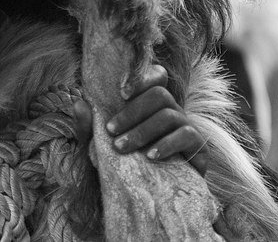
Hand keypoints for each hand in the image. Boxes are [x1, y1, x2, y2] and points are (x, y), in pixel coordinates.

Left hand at [73, 64, 207, 173]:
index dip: (141, 78)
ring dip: (142, 130)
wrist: (151, 199)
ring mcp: (186, 126)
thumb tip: (78, 103)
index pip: (155, 78)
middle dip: (132, 112)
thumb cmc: (124, 166)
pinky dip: (167, 144)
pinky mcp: (198, 146)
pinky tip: (151, 156)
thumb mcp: (99, 148)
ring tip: (121, 148)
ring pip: (169, 115)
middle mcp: (171, 110)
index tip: (120, 92)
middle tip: (110, 131)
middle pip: (159, 94)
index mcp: (150, 105)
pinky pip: (187, 135)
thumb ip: (88, 127)